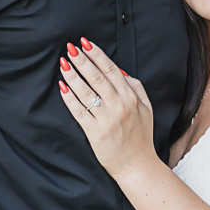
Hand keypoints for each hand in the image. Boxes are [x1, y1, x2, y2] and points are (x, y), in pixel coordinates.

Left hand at [59, 39, 154, 181]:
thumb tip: (120, 70)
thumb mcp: (146, 108)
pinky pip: (79, 112)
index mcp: (130, 97)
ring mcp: (106, 119)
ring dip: (73, 75)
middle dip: (81, 60)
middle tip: (70, 48)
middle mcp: (118, 106)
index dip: (97, 54)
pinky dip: (69, 98)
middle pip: (96, 77)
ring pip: (85, 92)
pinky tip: (62, 87)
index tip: (85, 43)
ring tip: (63, 63)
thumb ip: (136, 87)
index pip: (111, 69)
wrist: (137, 166)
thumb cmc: (141, 136)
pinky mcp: (94, 132)